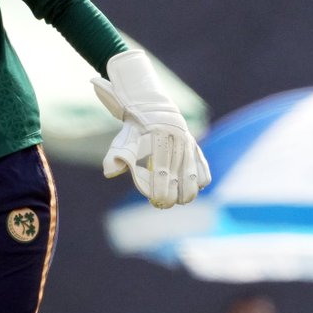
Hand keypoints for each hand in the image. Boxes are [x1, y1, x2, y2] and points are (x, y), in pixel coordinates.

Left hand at [92, 49, 210, 207]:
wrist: (151, 107)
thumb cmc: (134, 129)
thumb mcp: (123, 139)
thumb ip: (116, 155)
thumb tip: (109, 173)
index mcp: (159, 134)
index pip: (161, 167)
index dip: (159, 187)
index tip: (155, 201)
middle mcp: (178, 136)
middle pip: (179, 172)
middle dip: (173, 193)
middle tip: (164, 204)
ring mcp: (189, 141)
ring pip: (194, 171)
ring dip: (188, 190)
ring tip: (180, 201)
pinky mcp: (195, 146)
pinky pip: (203, 165)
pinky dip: (200, 179)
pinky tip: (192, 189)